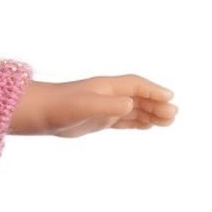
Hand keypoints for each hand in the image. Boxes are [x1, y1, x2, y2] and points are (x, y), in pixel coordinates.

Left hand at [9, 75, 177, 138]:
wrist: (37, 113)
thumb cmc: (59, 107)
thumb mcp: (85, 107)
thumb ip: (108, 106)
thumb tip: (131, 105)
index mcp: (107, 87)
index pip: (136, 85)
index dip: (154, 90)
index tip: (170, 98)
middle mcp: (107, 95)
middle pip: (139, 97)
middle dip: (157, 105)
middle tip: (174, 115)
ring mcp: (103, 107)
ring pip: (133, 109)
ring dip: (151, 114)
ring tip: (168, 121)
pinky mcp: (97, 120)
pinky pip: (123, 120)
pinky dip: (137, 121)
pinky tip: (148, 126)